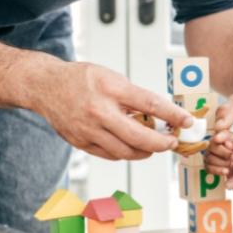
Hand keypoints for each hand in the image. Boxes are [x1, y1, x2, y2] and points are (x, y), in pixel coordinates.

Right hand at [31, 61, 191, 159]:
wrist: (44, 86)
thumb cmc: (81, 79)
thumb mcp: (112, 77)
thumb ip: (134, 96)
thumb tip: (160, 113)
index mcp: (111, 89)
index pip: (150, 104)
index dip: (173, 115)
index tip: (188, 121)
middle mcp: (99, 111)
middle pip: (139, 137)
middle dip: (162, 143)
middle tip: (172, 142)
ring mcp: (87, 130)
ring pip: (126, 151)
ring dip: (145, 151)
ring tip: (155, 145)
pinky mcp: (80, 142)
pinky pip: (110, 155)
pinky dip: (126, 153)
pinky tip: (133, 147)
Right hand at [205, 130, 232, 175]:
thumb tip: (228, 145)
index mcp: (225, 136)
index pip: (219, 133)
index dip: (220, 136)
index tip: (219, 139)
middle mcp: (214, 143)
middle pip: (212, 146)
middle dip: (224, 153)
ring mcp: (210, 155)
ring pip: (210, 158)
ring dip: (222, 163)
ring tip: (232, 164)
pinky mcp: (209, 165)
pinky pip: (208, 168)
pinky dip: (218, 170)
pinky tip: (226, 171)